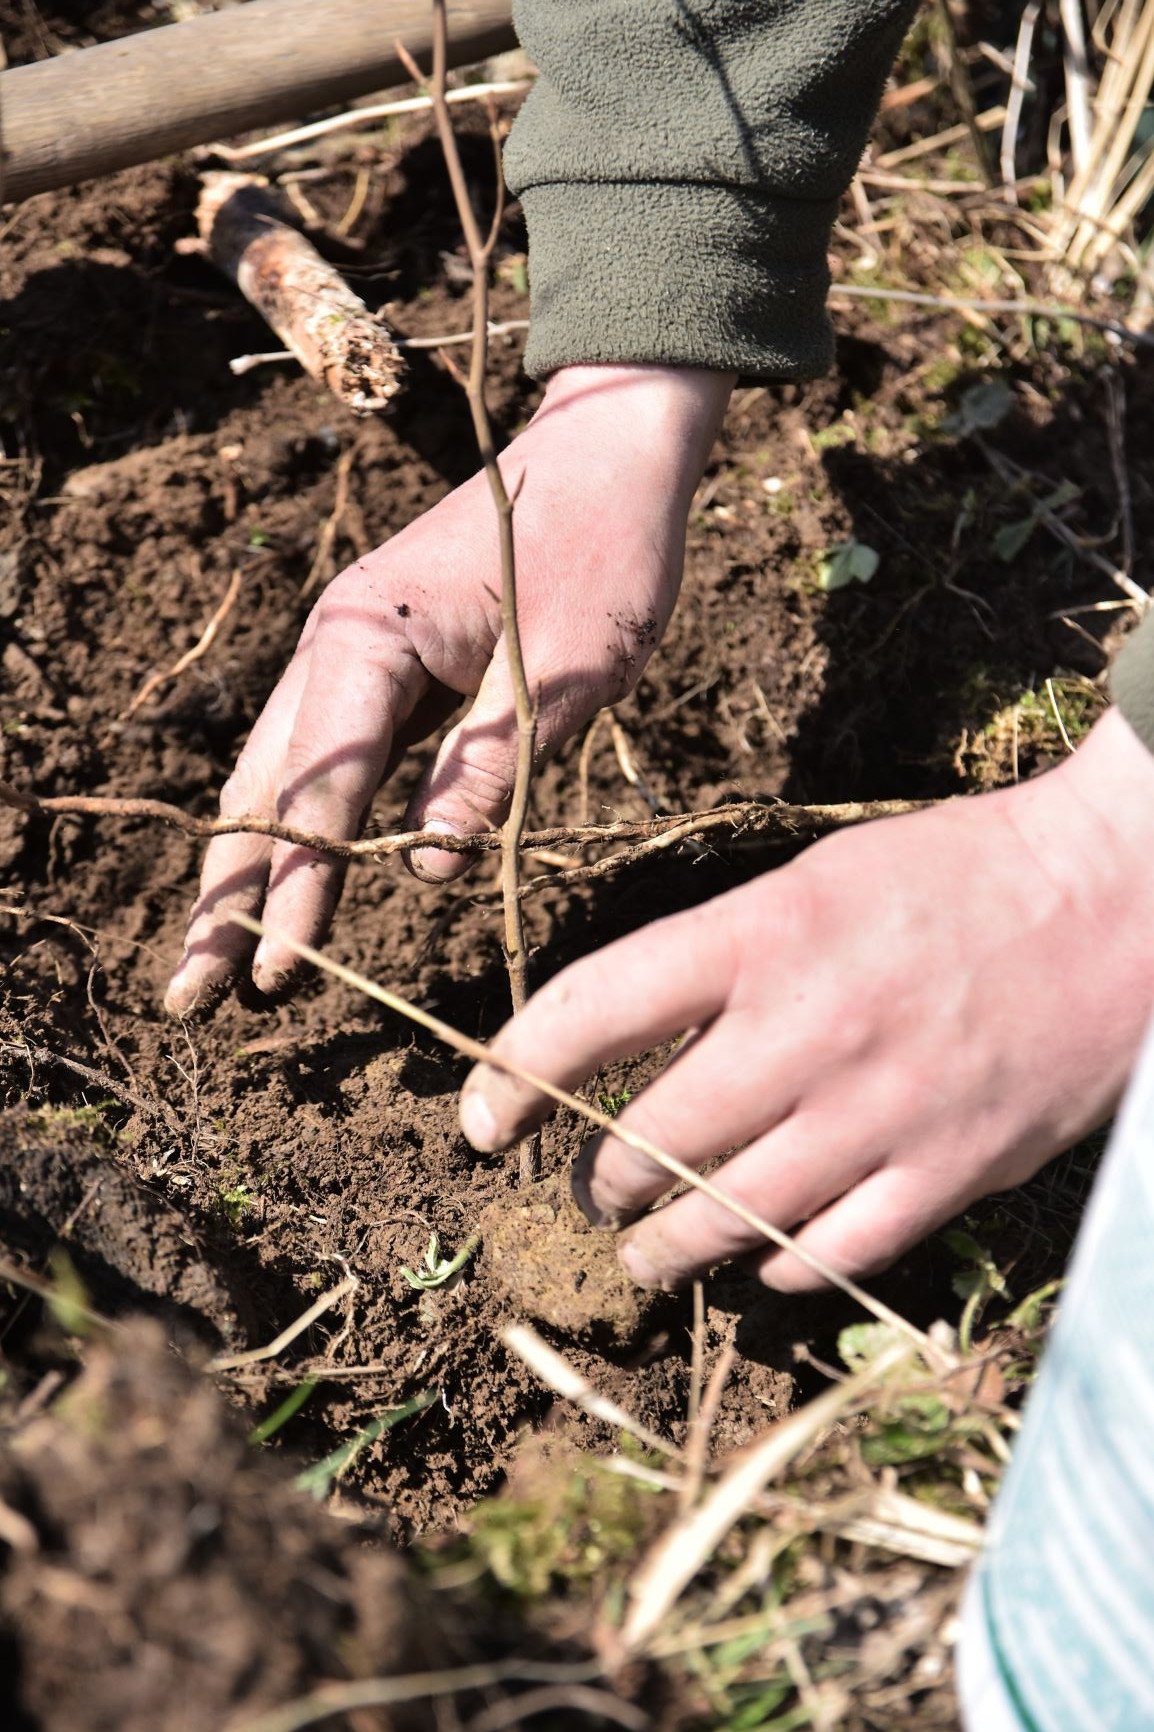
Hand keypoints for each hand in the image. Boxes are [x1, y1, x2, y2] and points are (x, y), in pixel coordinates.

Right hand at [165, 364, 733, 1015]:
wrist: (605, 450)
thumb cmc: (601, 547)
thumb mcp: (568, 670)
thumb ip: (489, 769)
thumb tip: (421, 868)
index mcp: (370, 636)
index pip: (321, 788)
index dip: (299, 889)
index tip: (277, 975)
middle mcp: (335, 642)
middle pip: (262, 787)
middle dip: (225, 895)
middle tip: (187, 994)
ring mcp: (350, 650)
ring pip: (277, 773)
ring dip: (245, 866)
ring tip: (213, 955)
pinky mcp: (380, 661)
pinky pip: (321, 755)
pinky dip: (294, 823)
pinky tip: (280, 880)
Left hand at [460, 708, 1153, 1291]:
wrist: (1116, 899)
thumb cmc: (954, 875)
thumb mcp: (817, 880)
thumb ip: (721, 961)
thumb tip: (634, 1049)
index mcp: (765, 932)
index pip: (593, 1010)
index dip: (512, 1073)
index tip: (480, 1119)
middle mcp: (809, 1028)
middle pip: (648, 1142)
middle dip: (595, 1180)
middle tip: (589, 1187)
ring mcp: (881, 1111)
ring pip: (724, 1219)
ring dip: (663, 1247)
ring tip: (643, 1250)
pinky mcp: (948, 1172)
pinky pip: (826, 1256)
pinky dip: (773, 1269)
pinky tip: (758, 1261)